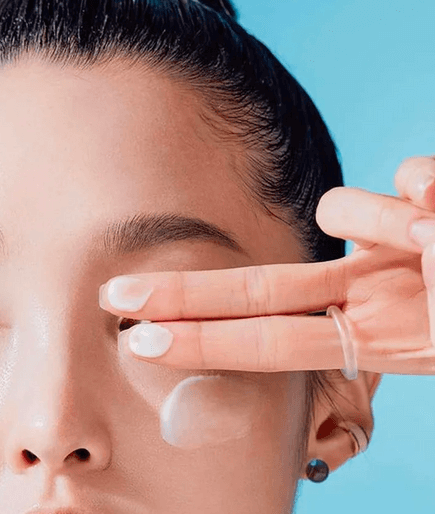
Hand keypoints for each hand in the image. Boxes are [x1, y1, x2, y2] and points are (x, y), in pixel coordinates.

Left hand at [99, 156, 434, 375]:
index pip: (267, 331)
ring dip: (376, 222)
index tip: (137, 334)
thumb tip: (400, 184)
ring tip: (426, 243)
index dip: (202, 333)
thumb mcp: (431, 303)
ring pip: (346, 209)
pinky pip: (411, 180)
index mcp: (366, 327)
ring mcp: (394, 258)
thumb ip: (401, 261)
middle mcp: (368, 292)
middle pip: (261, 290)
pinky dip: (427, 192)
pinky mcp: (428, 210)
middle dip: (185, 294)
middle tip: (111, 296)